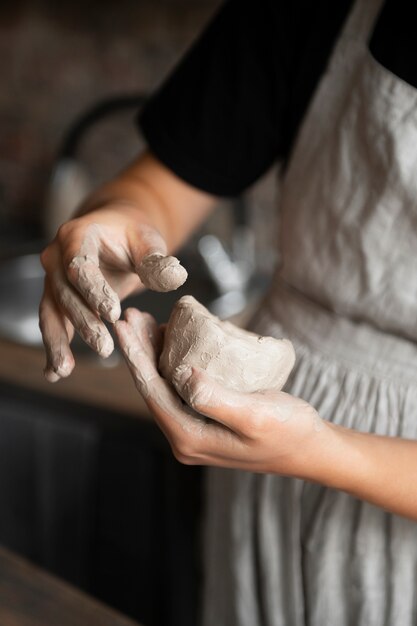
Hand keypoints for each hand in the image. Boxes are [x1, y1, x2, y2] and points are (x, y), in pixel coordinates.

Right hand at [39, 203, 186, 382]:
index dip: (95, 291)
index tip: (113, 315)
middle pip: (65, 293)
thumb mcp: (148, 241)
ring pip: (51, 313)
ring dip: (57, 343)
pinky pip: (52, 324)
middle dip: (84, 323)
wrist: (115, 234)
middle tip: (104, 348)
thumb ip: (157, 260)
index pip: (81, 267)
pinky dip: (53, 349)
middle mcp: (56, 258)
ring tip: (63, 371)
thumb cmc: (133, 237)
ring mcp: (52, 280)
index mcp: (76, 237)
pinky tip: (53, 374)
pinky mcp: (55, 299)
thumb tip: (174, 276)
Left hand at [115, 308, 327, 476]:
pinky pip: (179, 388)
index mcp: (189, 438)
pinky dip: (172, 362)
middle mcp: (185, 437)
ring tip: (146, 322)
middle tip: (131, 316)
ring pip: (164, 385)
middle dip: (138, 350)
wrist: (309, 448)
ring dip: (152, 354)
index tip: (123, 325)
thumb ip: (215, 399)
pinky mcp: (205, 420)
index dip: (135, 356)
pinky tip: (173, 341)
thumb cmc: (288, 431)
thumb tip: (181, 374)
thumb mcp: (255, 415)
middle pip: (152, 387)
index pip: (151, 391)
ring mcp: (194, 429)